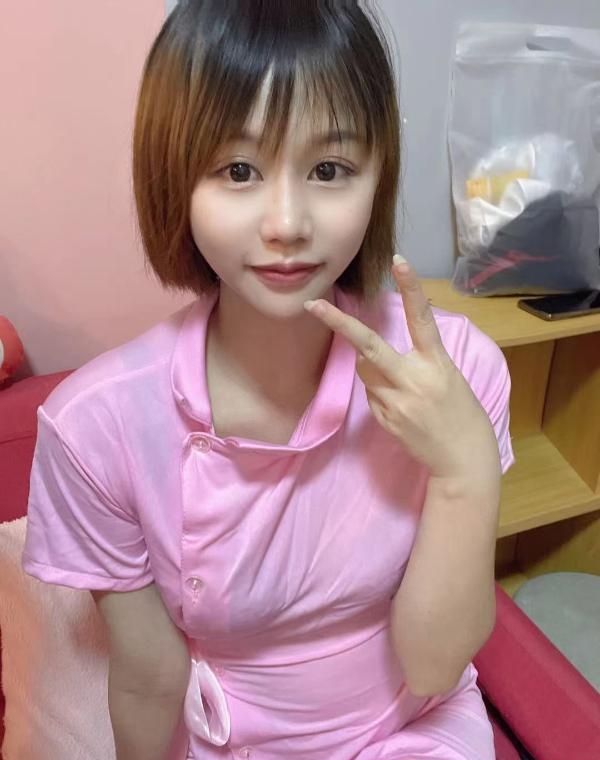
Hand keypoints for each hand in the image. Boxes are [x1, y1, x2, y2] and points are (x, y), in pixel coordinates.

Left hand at [304, 256, 499, 479]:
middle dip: (339, 324)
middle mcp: (413, 380)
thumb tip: (376, 358)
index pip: (422, 319)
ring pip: (366, 371)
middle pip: (369, 346)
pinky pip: (371, 395)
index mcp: (437, 364)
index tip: (399, 261)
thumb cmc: (463, 415)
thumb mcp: (449, 379)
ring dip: (372, 367)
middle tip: (313, 304)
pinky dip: (379, 392)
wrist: (462, 461)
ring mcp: (396, 402)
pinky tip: (402, 408)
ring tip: (403, 387)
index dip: (411, 288)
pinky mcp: (384, 420)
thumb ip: (417, 362)